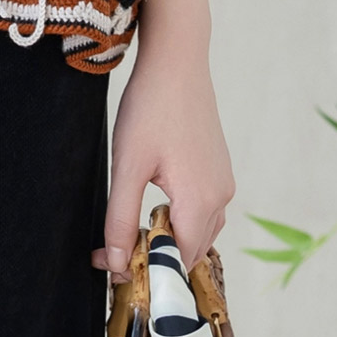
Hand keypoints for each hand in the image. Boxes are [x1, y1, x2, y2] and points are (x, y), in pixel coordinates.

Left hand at [92, 0, 235, 280]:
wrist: (177, 63)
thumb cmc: (150, 110)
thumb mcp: (127, 167)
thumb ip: (121, 219)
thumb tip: (116, 264)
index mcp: (201, 202)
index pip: (179, 261)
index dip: (147, 273)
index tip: (113, 273)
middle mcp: (221, 197)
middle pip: (190, 250)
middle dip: (155, 261)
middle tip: (112, 259)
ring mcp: (223, 183)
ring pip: (198, 231)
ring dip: (166, 241)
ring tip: (127, 238)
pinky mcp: (218, 170)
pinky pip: (202, 211)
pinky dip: (178, 221)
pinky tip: (151, 211)